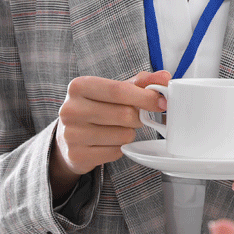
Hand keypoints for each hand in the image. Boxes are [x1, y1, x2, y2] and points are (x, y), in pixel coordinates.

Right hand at [51, 70, 169, 196]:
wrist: (68, 137)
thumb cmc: (97, 107)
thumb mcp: (115, 89)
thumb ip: (141, 82)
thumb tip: (165, 78)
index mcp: (79, 86)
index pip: (119, 90)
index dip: (145, 97)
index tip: (162, 102)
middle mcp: (70, 109)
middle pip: (124, 114)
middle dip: (137, 117)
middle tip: (134, 117)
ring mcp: (71, 134)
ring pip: (123, 135)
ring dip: (129, 133)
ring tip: (117, 128)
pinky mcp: (76, 155)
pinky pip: (116, 152)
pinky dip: (120, 147)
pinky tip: (108, 142)